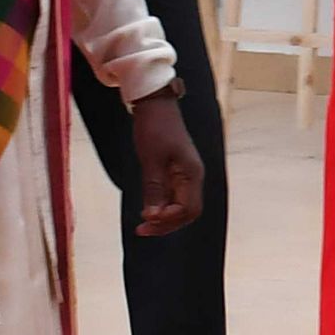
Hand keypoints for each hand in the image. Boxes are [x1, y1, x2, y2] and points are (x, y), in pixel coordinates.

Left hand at [127, 90, 204, 235]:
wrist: (155, 104)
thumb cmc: (154, 128)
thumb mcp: (151, 159)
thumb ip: (154, 188)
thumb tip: (152, 216)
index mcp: (192, 174)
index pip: (188, 209)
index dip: (168, 219)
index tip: (146, 218)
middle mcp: (192, 177)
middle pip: (187, 213)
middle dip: (166, 225)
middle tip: (142, 230)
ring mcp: (185, 175)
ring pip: (180, 207)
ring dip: (163, 218)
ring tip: (142, 225)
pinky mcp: (176, 172)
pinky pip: (173, 197)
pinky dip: (161, 207)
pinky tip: (147, 210)